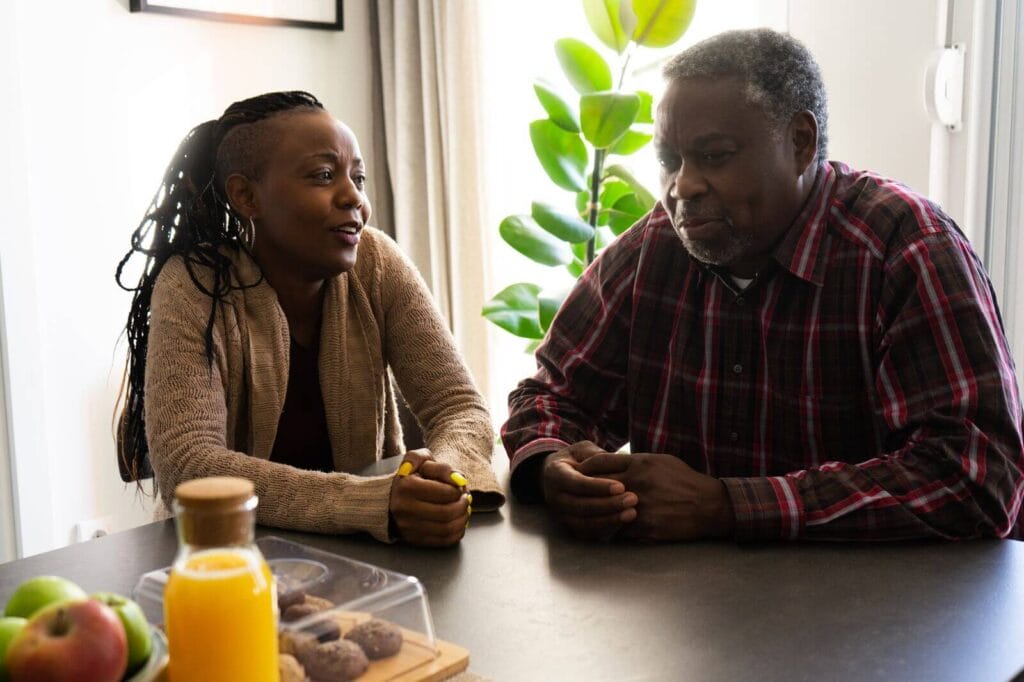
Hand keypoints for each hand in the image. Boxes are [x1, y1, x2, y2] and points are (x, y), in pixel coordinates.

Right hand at [389, 450, 470, 546]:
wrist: (390, 498)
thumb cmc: (411, 477)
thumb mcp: (421, 461)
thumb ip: (440, 466)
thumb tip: (458, 479)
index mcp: (407, 486)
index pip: (445, 493)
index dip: (459, 490)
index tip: (460, 487)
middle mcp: (405, 508)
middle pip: (447, 512)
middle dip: (463, 505)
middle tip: (466, 499)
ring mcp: (408, 526)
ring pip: (447, 529)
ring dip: (462, 519)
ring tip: (464, 510)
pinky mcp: (414, 539)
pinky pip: (443, 541)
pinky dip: (457, 532)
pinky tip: (458, 522)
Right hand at [540, 441, 637, 540]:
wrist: (556, 477)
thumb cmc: (575, 460)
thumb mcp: (582, 450)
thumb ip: (596, 456)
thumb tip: (618, 460)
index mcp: (555, 475)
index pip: (577, 483)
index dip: (598, 487)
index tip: (621, 486)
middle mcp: (554, 497)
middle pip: (581, 506)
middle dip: (608, 505)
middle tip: (632, 499)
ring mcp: (560, 515)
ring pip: (584, 523)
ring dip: (609, 520)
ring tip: (631, 513)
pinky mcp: (569, 527)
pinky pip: (587, 533)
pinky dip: (605, 529)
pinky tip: (623, 522)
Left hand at [581, 453, 733, 541]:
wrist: (709, 505)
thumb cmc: (684, 480)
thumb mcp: (661, 461)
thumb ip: (635, 461)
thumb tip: (613, 461)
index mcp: (639, 463)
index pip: (599, 462)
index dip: (585, 468)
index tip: (579, 473)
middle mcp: (636, 482)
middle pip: (596, 485)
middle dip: (585, 489)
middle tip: (577, 494)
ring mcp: (640, 506)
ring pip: (603, 509)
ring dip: (597, 511)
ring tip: (590, 513)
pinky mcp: (646, 526)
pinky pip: (619, 529)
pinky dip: (614, 529)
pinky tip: (613, 528)